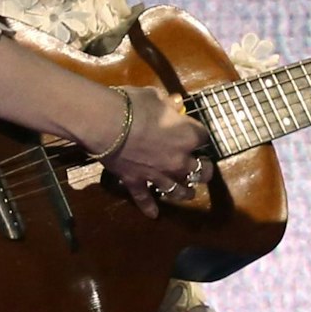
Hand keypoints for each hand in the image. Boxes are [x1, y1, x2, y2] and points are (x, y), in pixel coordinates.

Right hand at [101, 85, 214, 217]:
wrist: (107, 124)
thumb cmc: (134, 105)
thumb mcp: (155, 96)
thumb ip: (167, 104)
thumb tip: (174, 103)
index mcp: (187, 135)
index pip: (203, 137)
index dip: (200, 135)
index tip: (197, 133)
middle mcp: (178, 160)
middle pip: (198, 170)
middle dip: (203, 170)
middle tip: (203, 169)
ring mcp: (157, 174)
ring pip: (177, 190)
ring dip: (185, 193)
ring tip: (190, 194)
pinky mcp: (136, 182)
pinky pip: (144, 198)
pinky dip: (149, 207)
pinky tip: (154, 215)